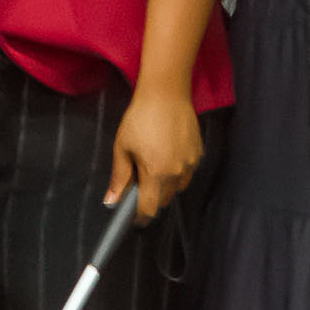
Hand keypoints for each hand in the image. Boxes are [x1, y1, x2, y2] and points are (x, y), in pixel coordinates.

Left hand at [107, 88, 203, 217]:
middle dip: (151, 197)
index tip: (133, 215)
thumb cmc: (141, 118)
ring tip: (154, 164)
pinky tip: (166, 154)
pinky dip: (177, 171)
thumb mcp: (123, 147)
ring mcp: (190, 164)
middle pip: (164, 200)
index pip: (149, 208)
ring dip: (165, 185)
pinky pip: (187, 173)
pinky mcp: (198, 154)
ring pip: (177, 187)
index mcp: (156, 173)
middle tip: (139, 179)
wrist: (166, 94)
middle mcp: (177, 173)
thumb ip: (119, 177)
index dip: (140, 215)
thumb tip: (111, 200)